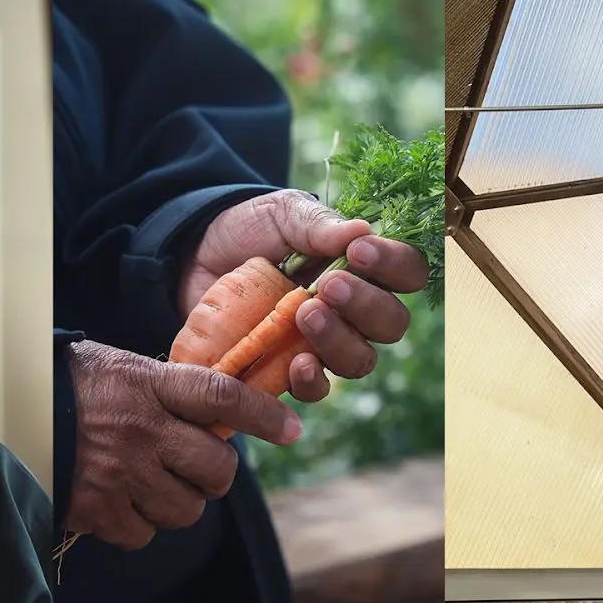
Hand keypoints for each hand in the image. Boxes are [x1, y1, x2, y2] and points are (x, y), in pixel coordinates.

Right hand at [65, 340, 299, 550]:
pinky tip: (119, 500)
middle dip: (214, 475)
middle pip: (216, 470)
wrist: (9, 413)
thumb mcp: (125, 369)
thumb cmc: (73, 386)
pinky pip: (144, 534)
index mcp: (149, 385)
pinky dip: (138, 524)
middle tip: (195, 466)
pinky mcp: (96, 510)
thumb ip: (172, 390)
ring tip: (151, 483)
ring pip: (186, 510)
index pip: (221, 397)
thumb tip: (225, 415)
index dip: (263, 416)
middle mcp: (141, 430)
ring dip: (178, 502)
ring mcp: (120, 474)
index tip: (291, 430)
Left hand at [180, 189, 428, 401]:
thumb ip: (318, 224)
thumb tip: (361, 231)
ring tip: (305, 315)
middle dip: (366, 306)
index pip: (407, 272)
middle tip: (328, 286)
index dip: (395, 266)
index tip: (359, 252)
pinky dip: (312, 380)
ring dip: (339, 341)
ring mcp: (324, 343)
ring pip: (360, 360)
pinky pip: (317, 389)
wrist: (194, 256)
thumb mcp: (282, 213)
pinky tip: (296, 362)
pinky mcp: (288, 369)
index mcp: (364, 267)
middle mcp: (354, 311)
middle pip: (391, 324)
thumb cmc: (249, 229)